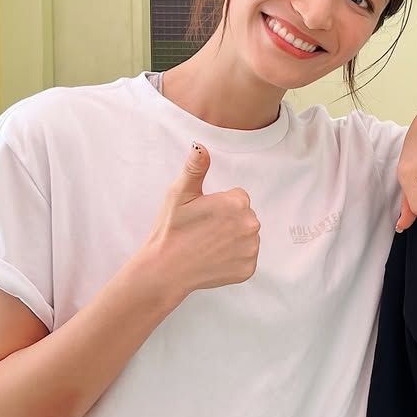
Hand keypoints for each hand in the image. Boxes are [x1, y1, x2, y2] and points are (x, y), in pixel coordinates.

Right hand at [141, 145, 260, 297]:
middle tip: (203, 231)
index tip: (203, 215)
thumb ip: (195, 168)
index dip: (219, 205)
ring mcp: (251, 249)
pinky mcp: (249, 269)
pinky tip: (214, 259)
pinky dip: (234, 258)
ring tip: (207, 245)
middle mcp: (250, 225)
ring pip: (246, 236)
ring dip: (232, 239)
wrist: (165, 270)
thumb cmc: (171, 230)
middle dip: (228, 220)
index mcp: (237, 203)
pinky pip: (246, 257)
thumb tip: (200, 146)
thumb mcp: (179, 194)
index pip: (238, 197)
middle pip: (244, 216)